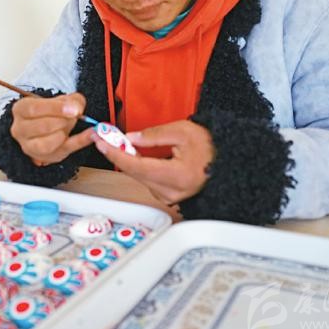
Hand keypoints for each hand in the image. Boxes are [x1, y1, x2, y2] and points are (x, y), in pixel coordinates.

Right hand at [10, 92, 94, 165]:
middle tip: (73, 116)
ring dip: (64, 133)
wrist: (50, 124)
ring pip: (46, 145)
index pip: (33, 109)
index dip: (55, 109)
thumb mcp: (61, 99)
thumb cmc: (51, 111)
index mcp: (20, 110)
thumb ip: (71, 100)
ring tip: (71, 124)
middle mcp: (20, 129)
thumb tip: (77, 108)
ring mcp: (29, 146)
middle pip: (41, 127)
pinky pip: (63, 151)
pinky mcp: (44, 158)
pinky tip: (91, 134)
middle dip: (62, 121)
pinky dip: (80, 142)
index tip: (73, 109)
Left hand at [92, 120, 213, 204]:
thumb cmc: (210, 148)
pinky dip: (138, 168)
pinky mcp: (168, 196)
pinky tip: (134, 156)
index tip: (102, 142)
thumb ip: (154, 135)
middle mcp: (172, 191)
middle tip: (103, 138)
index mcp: (177, 176)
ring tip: (117, 144)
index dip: (116, 153)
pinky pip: (147, 181)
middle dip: (117, 154)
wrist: (227, 161)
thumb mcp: (183, 132)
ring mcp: (170, 196)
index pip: (137, 166)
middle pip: (135, 173)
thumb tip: (131, 138)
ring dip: (127, 161)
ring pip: (139, 177)